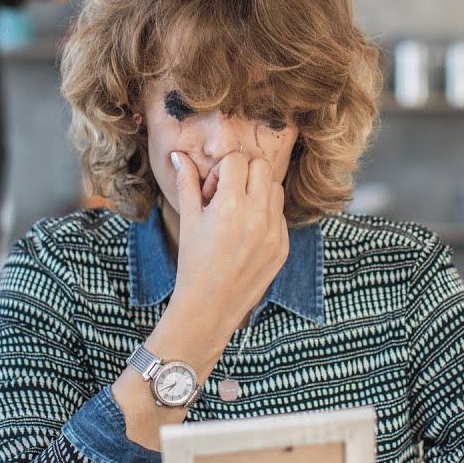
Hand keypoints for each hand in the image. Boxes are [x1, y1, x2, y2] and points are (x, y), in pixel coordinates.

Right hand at [169, 150, 288, 340]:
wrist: (210, 306)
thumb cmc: (194, 262)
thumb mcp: (188, 219)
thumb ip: (187, 183)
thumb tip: (180, 156)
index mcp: (231, 205)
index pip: (236, 160)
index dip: (221, 171)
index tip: (211, 192)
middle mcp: (257, 215)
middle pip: (262, 166)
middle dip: (243, 173)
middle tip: (226, 195)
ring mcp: (274, 231)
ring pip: (275, 188)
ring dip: (258, 191)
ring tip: (238, 213)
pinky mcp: (283, 246)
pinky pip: (280, 215)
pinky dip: (265, 215)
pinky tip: (246, 234)